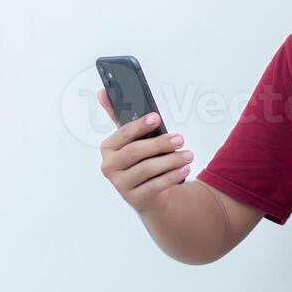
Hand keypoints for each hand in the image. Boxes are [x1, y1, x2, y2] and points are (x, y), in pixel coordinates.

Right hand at [97, 89, 192, 214]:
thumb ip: (119, 117)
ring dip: (171, 161)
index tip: (157, 118)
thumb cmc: (140, 160)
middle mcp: (109, 166)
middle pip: (135, 152)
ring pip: (147, 169)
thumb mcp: (131, 139)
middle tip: (180, 138)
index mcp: (108, 148)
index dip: (140, 125)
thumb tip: (103, 92)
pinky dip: (172, 176)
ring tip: (188, 155)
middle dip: (160, 144)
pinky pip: (155, 186)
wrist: (147, 193)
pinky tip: (184, 169)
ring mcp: (120, 184)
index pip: (123, 134)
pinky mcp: (134, 198)